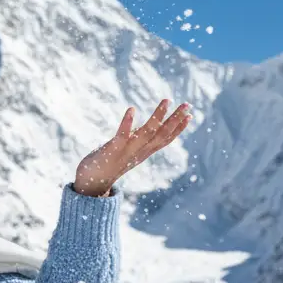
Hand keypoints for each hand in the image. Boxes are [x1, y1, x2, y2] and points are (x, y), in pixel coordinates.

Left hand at [73, 99, 191, 196]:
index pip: (166, 139)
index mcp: (144, 152)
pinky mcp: (113, 150)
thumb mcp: (128, 150)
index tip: (191, 115)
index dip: (179, 128)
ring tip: (167, 100)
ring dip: (158, 116)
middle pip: (162, 134)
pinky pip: (122, 135)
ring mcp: (127, 151)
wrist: (91, 182)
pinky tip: (132, 109)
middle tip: (187, 103)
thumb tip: (150, 126)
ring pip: (147, 133)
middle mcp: (139, 152)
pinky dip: (128, 123)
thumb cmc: (108, 163)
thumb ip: (138, 138)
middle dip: (175, 119)